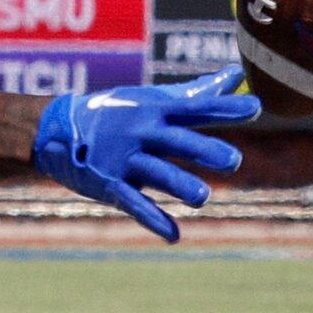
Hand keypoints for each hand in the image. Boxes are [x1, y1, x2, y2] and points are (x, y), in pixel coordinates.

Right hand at [32, 65, 259, 242]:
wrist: (56, 130)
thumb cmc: (116, 113)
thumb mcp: (152, 99)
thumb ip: (197, 93)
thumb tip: (237, 76)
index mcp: (154, 109)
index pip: (195, 108)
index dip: (225, 109)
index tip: (256, 109)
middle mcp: (140, 132)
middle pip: (178, 141)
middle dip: (204, 150)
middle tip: (233, 160)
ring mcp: (124, 159)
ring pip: (157, 173)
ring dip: (179, 185)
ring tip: (202, 197)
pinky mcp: (109, 183)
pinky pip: (134, 203)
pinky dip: (153, 220)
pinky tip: (173, 236)